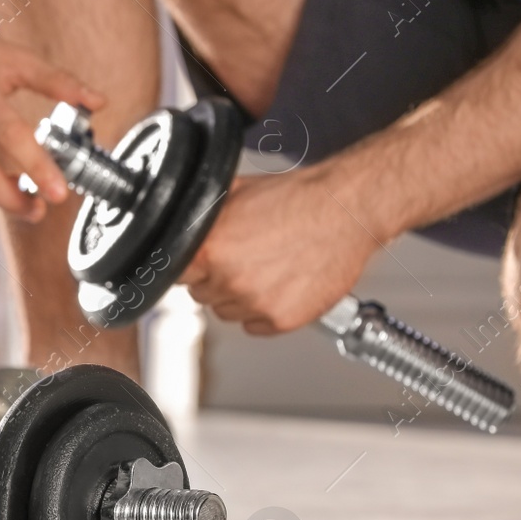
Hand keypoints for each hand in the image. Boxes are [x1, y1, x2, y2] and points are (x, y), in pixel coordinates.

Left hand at [179, 166, 379, 333]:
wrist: (345, 211)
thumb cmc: (297, 198)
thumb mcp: (236, 193)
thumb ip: (203, 216)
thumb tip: (180, 223)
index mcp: (210, 249)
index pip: (175, 273)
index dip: (189, 264)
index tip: (201, 261)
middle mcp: (229, 280)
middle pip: (201, 294)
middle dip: (215, 278)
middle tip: (243, 257)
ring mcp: (255, 303)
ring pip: (227, 312)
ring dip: (239, 296)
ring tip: (266, 268)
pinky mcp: (281, 320)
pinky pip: (256, 326)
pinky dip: (264, 311)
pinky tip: (281, 284)